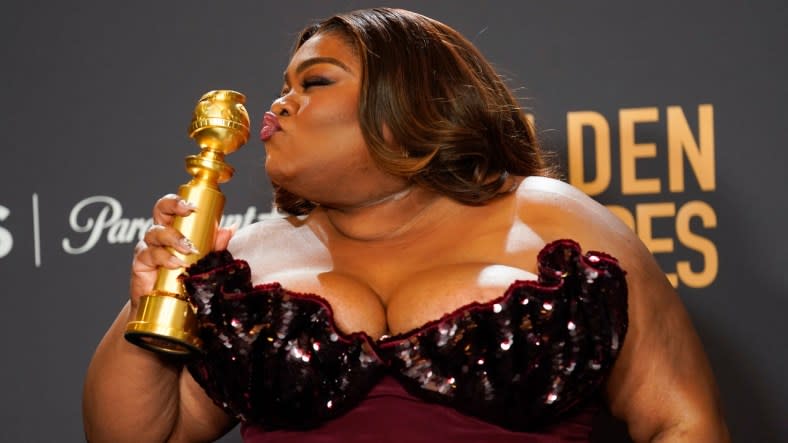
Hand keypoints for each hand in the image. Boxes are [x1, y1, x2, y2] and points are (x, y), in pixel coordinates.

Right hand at [129, 194, 234, 309]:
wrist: (171, 306)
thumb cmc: (187, 278)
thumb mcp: (205, 260)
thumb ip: (215, 245)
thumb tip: (230, 228)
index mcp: (173, 228)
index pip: (172, 206)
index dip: (179, 201)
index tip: (194, 205)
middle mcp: (159, 234)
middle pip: (159, 210)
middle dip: (173, 206)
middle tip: (188, 211)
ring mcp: (148, 247)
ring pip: (155, 232)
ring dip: (173, 238)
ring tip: (188, 249)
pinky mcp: (141, 264)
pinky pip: (149, 255)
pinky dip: (164, 258)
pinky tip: (175, 263)